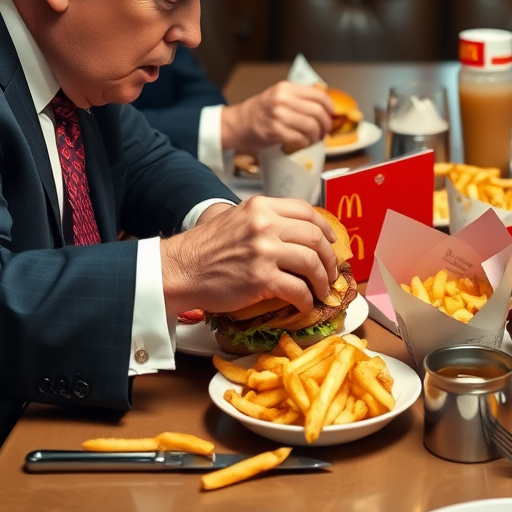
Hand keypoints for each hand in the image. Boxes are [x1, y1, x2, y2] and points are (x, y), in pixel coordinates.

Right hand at [160, 196, 338, 314]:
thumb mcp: (237, 219)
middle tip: (331, 271)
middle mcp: (265, 224)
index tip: (331, 241)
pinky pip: (297, 289)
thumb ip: (266, 219)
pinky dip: (307, 299)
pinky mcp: (261, 279)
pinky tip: (306, 304)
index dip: (325, 227)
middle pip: (314, 237)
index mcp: (261, 207)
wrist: (180, 269)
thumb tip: (298, 233)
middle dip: (328, 258)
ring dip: (322, 280)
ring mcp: (264, 251)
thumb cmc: (206, 248)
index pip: (306, 211)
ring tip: (322, 290)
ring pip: (311, 263)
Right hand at [220, 81, 333, 153]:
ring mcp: (278, 115)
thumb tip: (326, 108)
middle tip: (324, 131)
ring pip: (311, 126)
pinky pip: (300, 139)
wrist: (238, 123)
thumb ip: (299, 98)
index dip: (329, 107)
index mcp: (286, 88)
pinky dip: (305, 144)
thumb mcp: (279, 95)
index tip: (331, 115)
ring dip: (316, 136)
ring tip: (313, 139)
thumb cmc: (261, 111)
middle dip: (325, 125)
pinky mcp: (274, 132)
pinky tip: (302, 143)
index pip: (319, 95)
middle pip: (317, 112)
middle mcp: (282, 99)